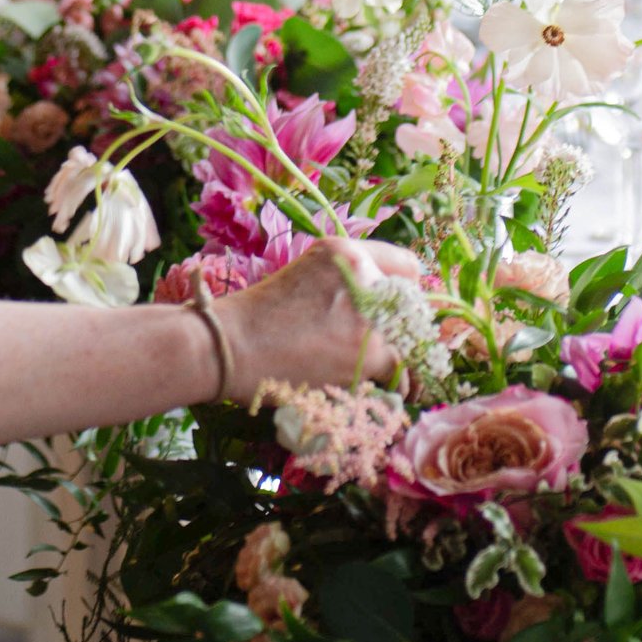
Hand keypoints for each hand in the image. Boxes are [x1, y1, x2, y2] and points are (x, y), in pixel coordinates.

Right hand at [214, 238, 423, 399]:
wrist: (230, 346)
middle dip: (400, 328)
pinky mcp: (369, 352)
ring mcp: (369, 314)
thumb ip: (344, 283)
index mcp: (346, 252)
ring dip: (396, 357)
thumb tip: (382, 308)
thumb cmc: (257, 317)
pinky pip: (400, 371)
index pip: (406, 267)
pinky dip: (395, 383)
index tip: (397, 311)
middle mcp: (364, 276)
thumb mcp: (305, 277)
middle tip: (382, 346)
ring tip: (378, 371)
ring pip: (407, 341)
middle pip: (411, 307)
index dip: (404, 292)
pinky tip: (385, 389)